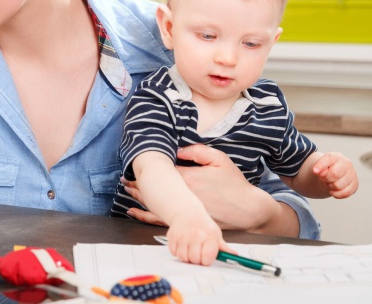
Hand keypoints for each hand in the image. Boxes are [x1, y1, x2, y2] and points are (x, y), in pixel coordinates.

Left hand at [125, 145, 279, 231]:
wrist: (247, 209)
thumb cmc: (234, 183)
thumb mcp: (219, 160)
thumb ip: (197, 151)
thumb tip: (176, 149)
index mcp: (188, 177)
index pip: (161, 170)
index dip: (146, 166)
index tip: (135, 162)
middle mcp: (182, 194)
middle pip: (154, 187)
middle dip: (137, 182)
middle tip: (124, 177)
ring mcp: (182, 209)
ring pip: (154, 203)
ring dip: (138, 196)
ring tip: (126, 190)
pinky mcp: (185, 221)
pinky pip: (160, 219)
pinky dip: (145, 215)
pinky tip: (134, 211)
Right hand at [166, 211, 231, 265]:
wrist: (187, 212)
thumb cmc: (203, 225)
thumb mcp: (215, 234)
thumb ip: (223, 247)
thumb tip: (235, 256)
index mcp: (209, 236)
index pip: (207, 258)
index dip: (206, 260)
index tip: (206, 257)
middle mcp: (195, 235)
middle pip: (194, 259)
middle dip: (196, 259)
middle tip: (197, 252)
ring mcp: (182, 235)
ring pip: (183, 257)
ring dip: (186, 256)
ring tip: (190, 249)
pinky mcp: (172, 236)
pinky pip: (174, 252)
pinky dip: (177, 251)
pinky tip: (182, 245)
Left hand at [312, 152, 358, 198]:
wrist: (332, 172)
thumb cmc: (325, 168)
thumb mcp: (319, 165)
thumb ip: (319, 167)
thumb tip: (322, 173)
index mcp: (336, 156)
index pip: (328, 160)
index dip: (320, 166)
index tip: (314, 171)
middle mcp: (347, 163)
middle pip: (334, 174)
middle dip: (325, 179)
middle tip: (323, 178)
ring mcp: (353, 174)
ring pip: (339, 186)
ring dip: (330, 187)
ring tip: (329, 183)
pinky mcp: (355, 184)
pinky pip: (345, 193)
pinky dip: (336, 194)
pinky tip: (332, 191)